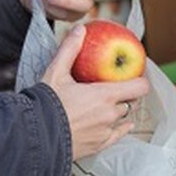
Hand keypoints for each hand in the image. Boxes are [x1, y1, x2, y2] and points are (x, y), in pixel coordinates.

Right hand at [40, 25, 149, 159]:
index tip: (135, 75)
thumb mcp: (56, 73)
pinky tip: (122, 125)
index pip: (139, 87)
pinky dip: (121, 128)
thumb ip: (70, 50)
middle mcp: (110, 114)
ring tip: (110, 104)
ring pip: (123, 118)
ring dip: (119, 110)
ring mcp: (106, 132)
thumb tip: (80, 30)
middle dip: (126, 94)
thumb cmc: (45, 105)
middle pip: (130, 101)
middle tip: (118, 87)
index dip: (140, 80)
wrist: (36, 138)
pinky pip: (118, 135)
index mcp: (105, 95)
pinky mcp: (100, 145)